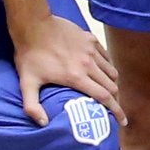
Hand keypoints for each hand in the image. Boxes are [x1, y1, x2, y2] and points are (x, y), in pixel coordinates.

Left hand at [15, 12, 121, 128]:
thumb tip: (43, 124)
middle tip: (114, 108)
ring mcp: (91, 51)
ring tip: (108, 91)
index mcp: (76, 77)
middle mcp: (88, 65)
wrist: (33, 25)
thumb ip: (32, 106)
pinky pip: (106, 57)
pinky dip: (107, 67)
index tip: (122, 122)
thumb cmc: (29, 55)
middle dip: (116, 100)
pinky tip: (102, 71)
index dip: (116, 111)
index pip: (104, 98)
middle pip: (112, 86)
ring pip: (111, 71)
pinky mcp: (90, 39)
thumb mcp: (27, 82)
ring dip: (112, 84)